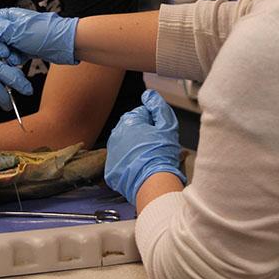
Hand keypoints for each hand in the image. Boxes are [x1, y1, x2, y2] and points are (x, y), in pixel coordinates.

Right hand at [0, 8, 78, 65]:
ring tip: (15, 59)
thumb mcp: (14, 31)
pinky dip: (17, 59)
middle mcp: (14, 25)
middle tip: (5, 55)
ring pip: (6, 49)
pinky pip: (16, 55)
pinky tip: (21, 61)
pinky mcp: (28, 47)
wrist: (66, 43)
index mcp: (9, 17)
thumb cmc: (42, 34)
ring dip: (8, 56)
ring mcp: (22, 37)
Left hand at [105, 89, 185, 204]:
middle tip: (157, 147)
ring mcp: (112, 153)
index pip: (143, 114)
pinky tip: (141, 168)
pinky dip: (130, 164)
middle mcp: (116, 135)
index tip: (161, 134)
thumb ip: (158, 106)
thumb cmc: (161, 155)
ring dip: (137, 149)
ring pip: (127, 146)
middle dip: (144, 135)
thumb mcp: (167, 126)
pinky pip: (122, 162)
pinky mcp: (111, 170)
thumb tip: (149, 95)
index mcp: (128, 121)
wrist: (153, 183)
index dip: (155, 123)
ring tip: (150, 159)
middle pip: (133, 129)